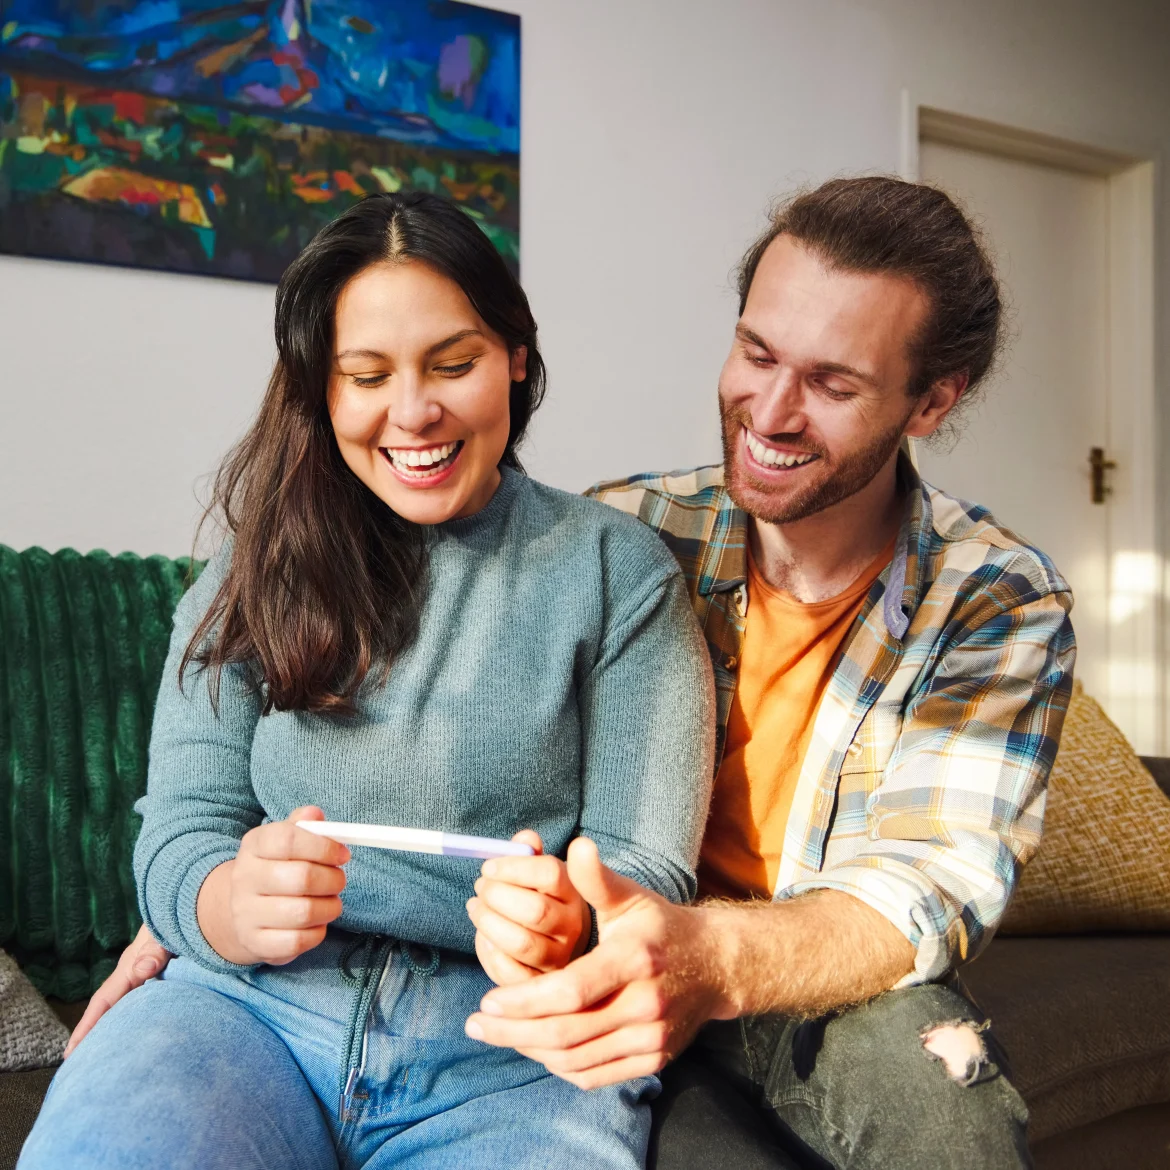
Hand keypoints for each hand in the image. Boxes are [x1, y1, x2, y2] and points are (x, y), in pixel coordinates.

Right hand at [64, 924, 172, 1056]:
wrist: (194, 901)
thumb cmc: (178, 917)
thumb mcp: (165, 933)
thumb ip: (155, 951)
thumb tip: (142, 970)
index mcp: (130, 965)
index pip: (103, 1001)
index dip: (87, 1027)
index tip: (71, 1052)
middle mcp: (133, 970)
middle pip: (108, 1006)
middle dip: (92, 1032)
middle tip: (78, 1062)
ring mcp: (146, 970)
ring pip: (125, 1004)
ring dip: (113, 1025)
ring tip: (104, 1051)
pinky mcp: (161, 970)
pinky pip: (142, 998)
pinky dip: (135, 1014)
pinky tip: (138, 1026)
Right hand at [199, 805, 349, 965]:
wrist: (242, 909)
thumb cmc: (277, 868)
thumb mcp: (285, 840)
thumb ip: (304, 826)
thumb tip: (315, 814)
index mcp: (254, 845)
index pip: (288, 840)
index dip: (323, 846)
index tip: (342, 855)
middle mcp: (245, 878)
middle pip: (302, 878)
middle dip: (333, 880)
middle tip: (340, 880)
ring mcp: (246, 913)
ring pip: (304, 912)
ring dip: (330, 907)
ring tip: (331, 902)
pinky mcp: (255, 942)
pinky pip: (298, 941)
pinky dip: (317, 932)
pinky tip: (316, 923)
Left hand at [464, 837, 727, 1088]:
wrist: (715, 966)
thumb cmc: (660, 926)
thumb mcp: (631, 897)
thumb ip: (596, 879)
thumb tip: (575, 845)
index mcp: (635, 959)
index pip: (571, 990)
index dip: (525, 1001)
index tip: (486, 1000)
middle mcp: (646, 1004)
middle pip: (568, 1032)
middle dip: (514, 1032)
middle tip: (475, 1025)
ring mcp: (652, 1038)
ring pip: (577, 1059)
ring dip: (530, 1050)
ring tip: (498, 1034)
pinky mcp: (653, 1060)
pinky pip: (595, 1075)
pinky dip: (559, 1065)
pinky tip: (534, 1048)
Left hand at [467, 831, 591, 985]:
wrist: (559, 942)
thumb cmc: (542, 900)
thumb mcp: (542, 873)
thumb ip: (530, 853)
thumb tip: (525, 838)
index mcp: (573, 891)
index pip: (550, 873)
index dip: (512, 868)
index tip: (487, 867)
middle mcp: (572, 925)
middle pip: (535, 910)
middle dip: (497, 896)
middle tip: (480, 888)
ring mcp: (558, 957)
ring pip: (521, 942)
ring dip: (488, 923)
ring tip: (476, 908)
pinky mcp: (539, 982)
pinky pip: (510, 972)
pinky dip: (489, 953)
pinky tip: (484, 937)